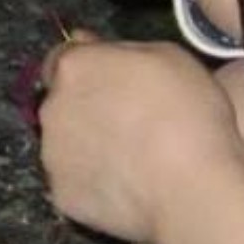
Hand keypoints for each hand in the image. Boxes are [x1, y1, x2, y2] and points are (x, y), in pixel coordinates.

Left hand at [36, 35, 243, 243]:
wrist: (191, 189)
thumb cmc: (187, 114)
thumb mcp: (169, 55)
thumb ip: (122, 51)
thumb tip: (95, 49)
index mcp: (76, 67)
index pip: (62, 59)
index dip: (87, 69)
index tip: (110, 81)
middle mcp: (52, 108)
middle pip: (62, 103)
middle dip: (87, 108)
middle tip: (130, 121)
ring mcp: (53, 155)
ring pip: (66, 144)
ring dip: (88, 145)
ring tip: (132, 158)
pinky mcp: (62, 194)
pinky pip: (75, 182)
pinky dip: (94, 182)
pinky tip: (127, 185)